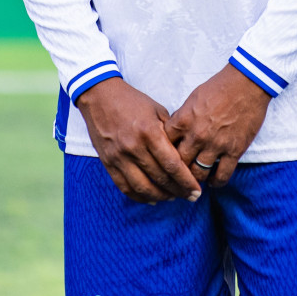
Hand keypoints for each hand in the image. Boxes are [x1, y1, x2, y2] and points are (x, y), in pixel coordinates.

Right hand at [74, 78, 200, 203]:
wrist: (99, 96)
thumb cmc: (132, 101)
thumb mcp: (157, 110)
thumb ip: (170, 132)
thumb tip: (186, 152)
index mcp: (149, 132)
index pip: (172, 165)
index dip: (186, 181)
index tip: (197, 190)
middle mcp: (134, 147)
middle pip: (160, 179)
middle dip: (178, 191)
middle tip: (191, 196)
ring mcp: (119, 157)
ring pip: (143, 188)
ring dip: (161, 196)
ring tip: (173, 197)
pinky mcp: (108, 163)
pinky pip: (125, 187)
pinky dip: (139, 197)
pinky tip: (152, 198)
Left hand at [165, 65, 270, 187]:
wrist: (247, 83)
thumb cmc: (219, 87)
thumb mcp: (193, 98)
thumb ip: (182, 118)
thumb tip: (174, 134)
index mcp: (184, 120)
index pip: (165, 145)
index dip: (163, 154)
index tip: (165, 160)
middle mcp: (197, 135)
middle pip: (179, 163)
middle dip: (176, 171)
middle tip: (176, 177)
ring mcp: (216, 144)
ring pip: (198, 173)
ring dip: (195, 179)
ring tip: (194, 182)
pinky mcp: (234, 150)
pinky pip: (222, 175)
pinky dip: (216, 182)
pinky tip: (213, 182)